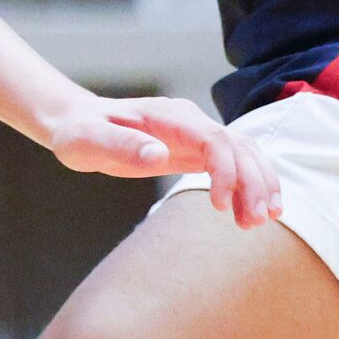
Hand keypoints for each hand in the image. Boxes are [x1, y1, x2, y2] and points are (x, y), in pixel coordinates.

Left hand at [40, 95, 281, 229]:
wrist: (78, 123)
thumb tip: (159, 154)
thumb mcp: (88, 139)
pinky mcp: (196, 150)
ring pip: (244, 154)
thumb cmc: (79, 131)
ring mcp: (196, 134)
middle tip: (254, 222)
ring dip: (258, 185)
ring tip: (261, 221)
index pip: (213, 138)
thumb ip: (121, 145)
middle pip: (237, 146)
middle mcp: (189, 120)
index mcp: (168, 116)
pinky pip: (234, 164)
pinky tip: (254, 211)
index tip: (220, 206)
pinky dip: (249, 185)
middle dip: (252, 183)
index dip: (226, 171)